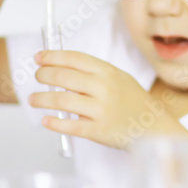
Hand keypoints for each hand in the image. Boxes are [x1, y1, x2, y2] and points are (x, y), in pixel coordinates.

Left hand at [27, 50, 179, 149]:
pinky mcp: (99, 130)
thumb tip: (60, 65)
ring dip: (42, 99)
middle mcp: (103, 88)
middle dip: (44, 75)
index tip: (39, 57)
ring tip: (33, 99)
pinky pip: (70, 126)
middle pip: (63, 77)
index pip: (73, 58)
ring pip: (62, 100)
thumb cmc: (133, 102)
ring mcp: (101, 110)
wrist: (154, 127)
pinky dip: (54, 123)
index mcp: (107, 72)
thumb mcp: (118, 78)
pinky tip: (46, 120)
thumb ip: (93, 72)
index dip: (52, 56)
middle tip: (37, 77)